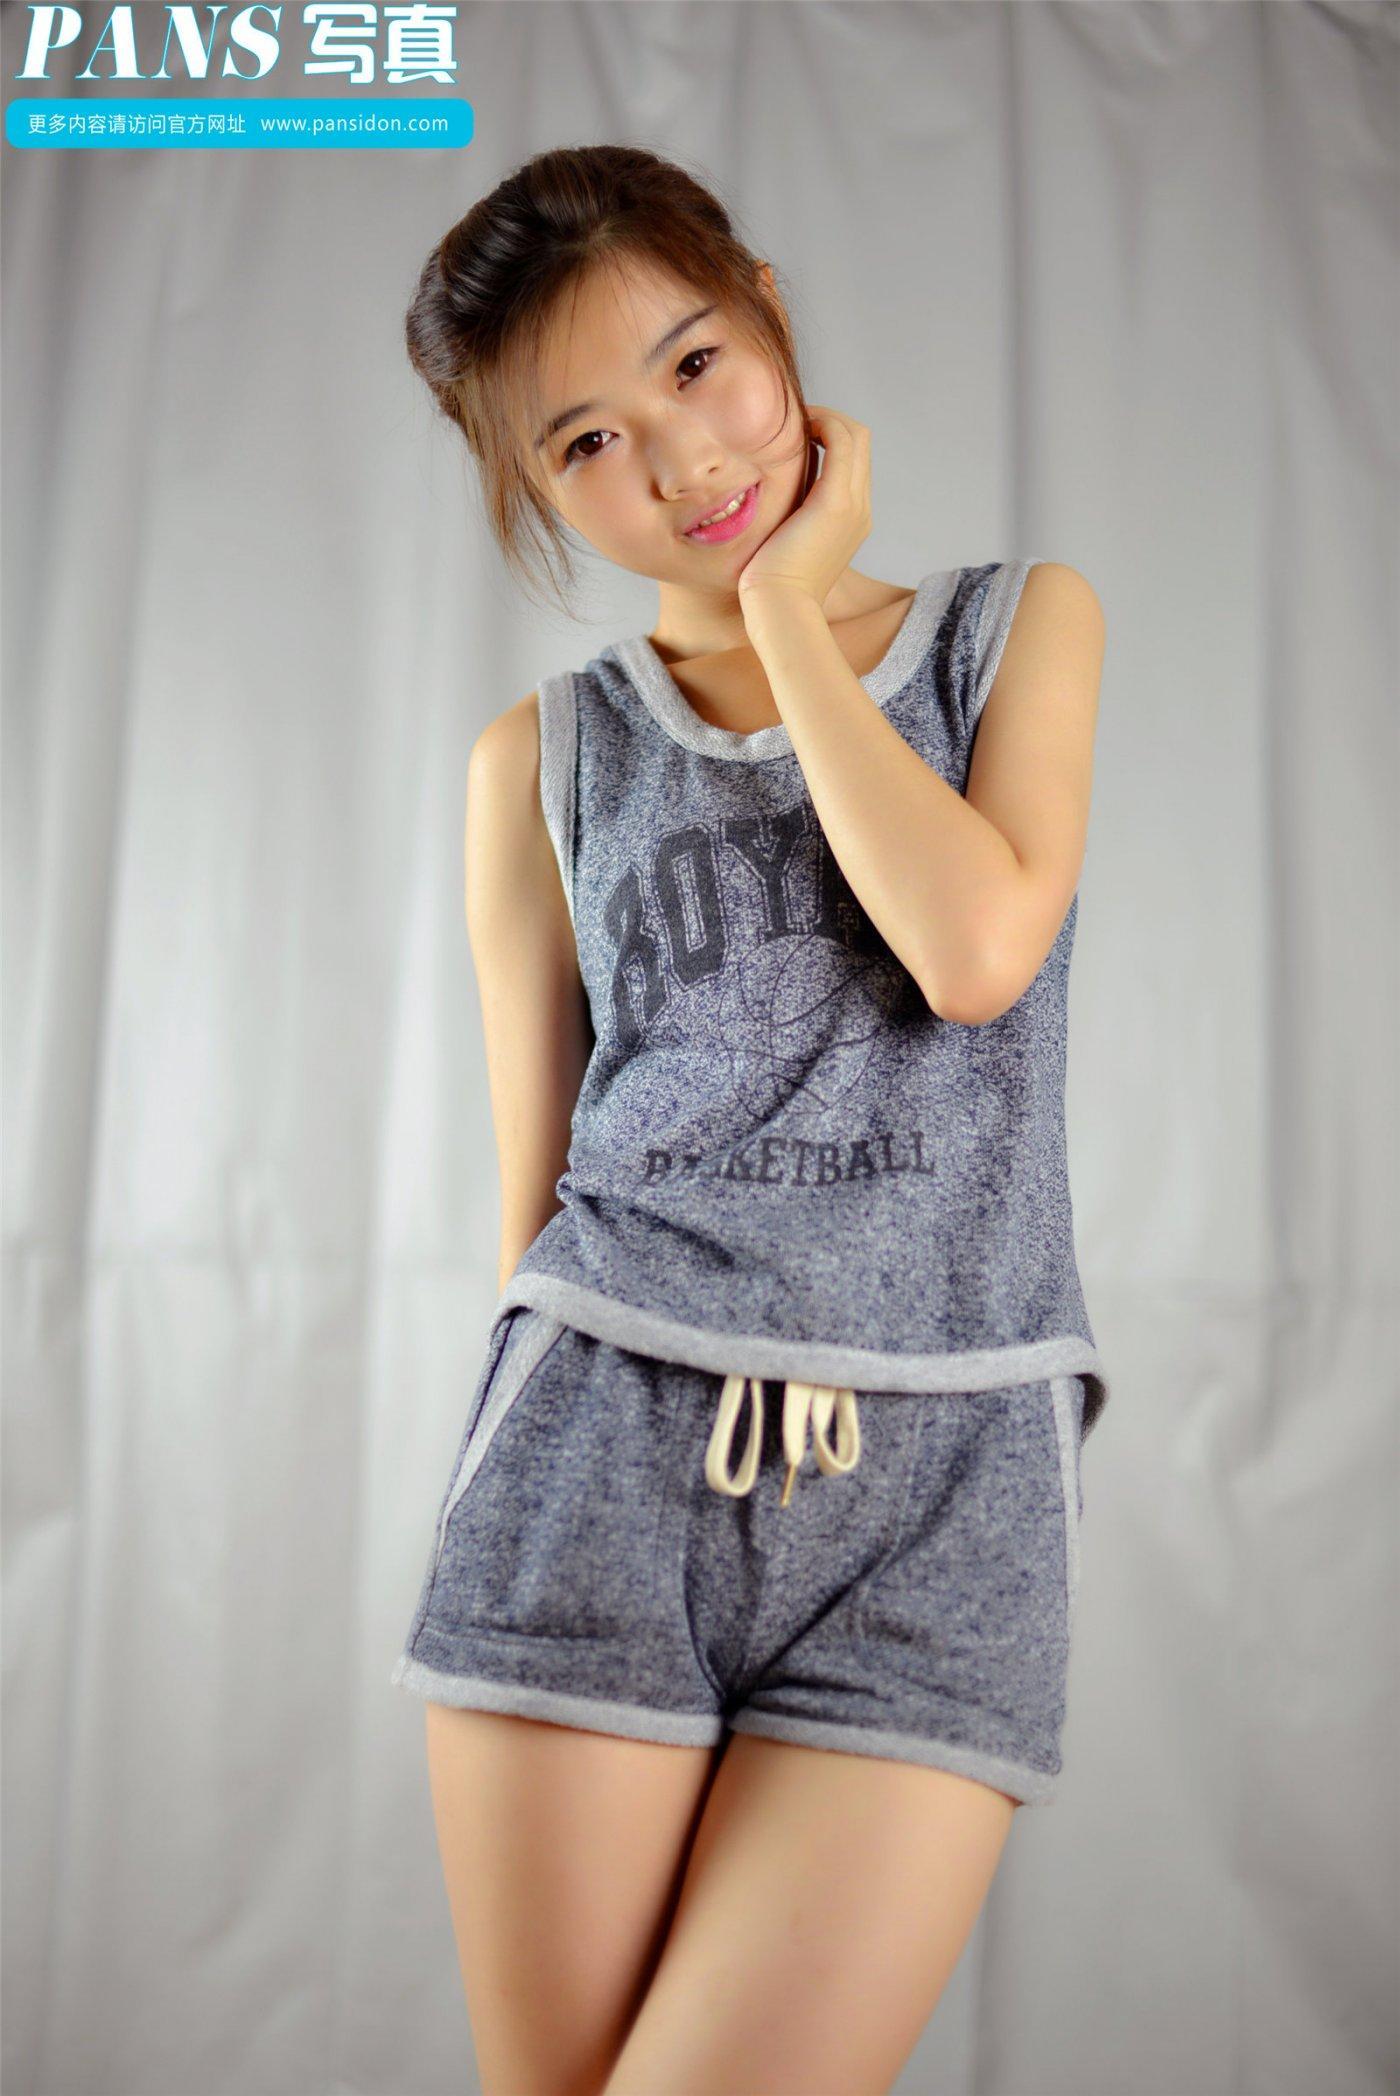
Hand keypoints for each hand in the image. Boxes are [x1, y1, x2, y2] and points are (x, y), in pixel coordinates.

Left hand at [736, 404, 872, 616]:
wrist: (779, 609)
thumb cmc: (771, 586)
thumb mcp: (784, 545)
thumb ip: (788, 520)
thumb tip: (768, 501)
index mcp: (852, 520)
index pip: (854, 461)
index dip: (829, 436)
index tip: (795, 435)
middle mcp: (860, 509)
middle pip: (861, 441)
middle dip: (830, 420)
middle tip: (793, 422)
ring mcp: (853, 505)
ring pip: (855, 435)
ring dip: (825, 417)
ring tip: (793, 422)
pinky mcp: (835, 503)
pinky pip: (840, 442)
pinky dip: (822, 424)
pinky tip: (793, 428)